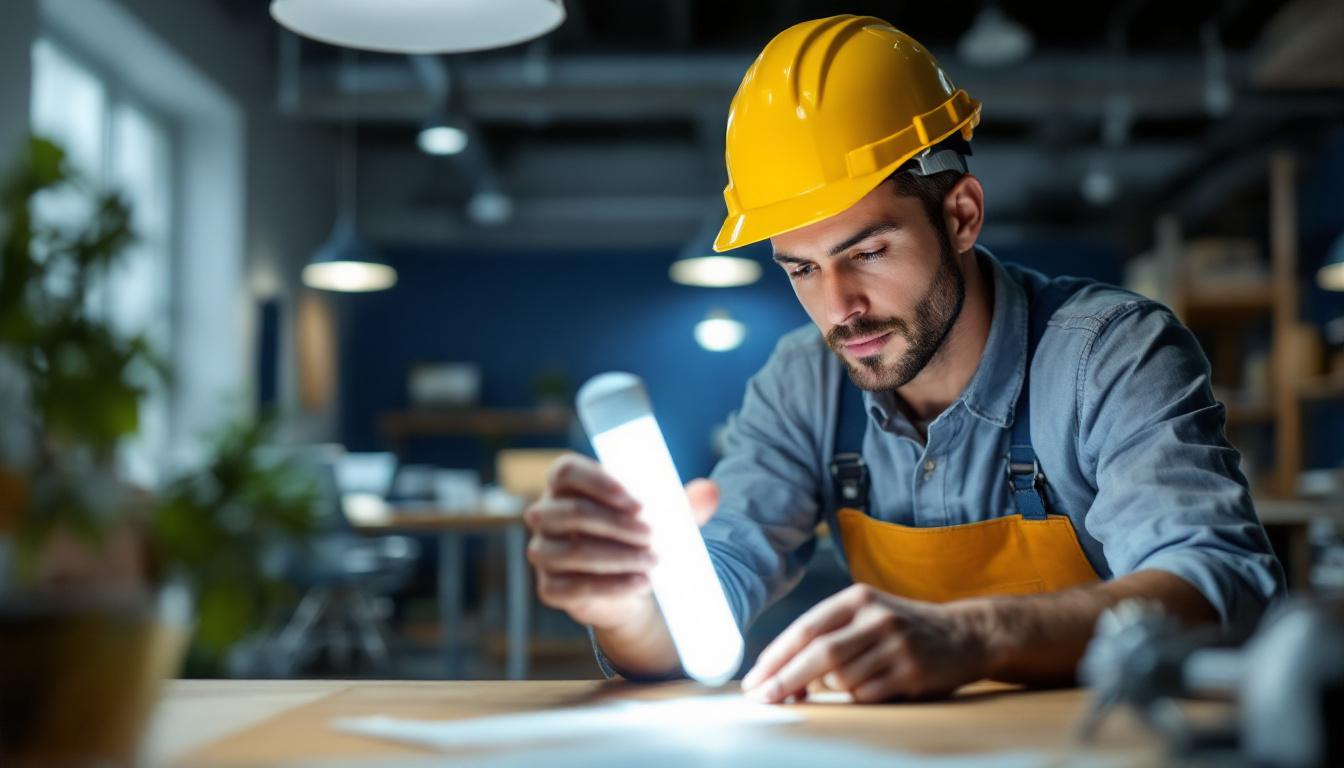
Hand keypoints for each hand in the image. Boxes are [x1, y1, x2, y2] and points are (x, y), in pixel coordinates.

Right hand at [523, 453, 717, 630]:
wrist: (631, 585)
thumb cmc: (639, 535)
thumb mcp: (662, 515)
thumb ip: (684, 502)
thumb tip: (711, 491)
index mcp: (565, 485)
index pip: (566, 472)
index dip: (598, 483)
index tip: (637, 501)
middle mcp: (545, 515)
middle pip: (571, 512)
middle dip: (616, 524)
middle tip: (652, 534)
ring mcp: (543, 552)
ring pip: (574, 552)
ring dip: (618, 556)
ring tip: (653, 560)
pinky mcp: (550, 588)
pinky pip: (574, 588)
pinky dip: (612, 586)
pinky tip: (642, 582)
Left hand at [740, 584, 988, 702]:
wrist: (965, 634)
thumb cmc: (901, 628)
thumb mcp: (866, 616)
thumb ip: (828, 636)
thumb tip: (779, 675)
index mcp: (858, 598)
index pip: (805, 628)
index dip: (776, 657)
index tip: (755, 680)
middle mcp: (877, 617)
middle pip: (819, 654)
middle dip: (785, 680)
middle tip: (763, 699)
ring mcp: (897, 644)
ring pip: (842, 680)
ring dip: (829, 690)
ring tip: (841, 683)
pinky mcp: (913, 672)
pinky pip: (867, 695)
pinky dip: (856, 699)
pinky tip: (868, 689)